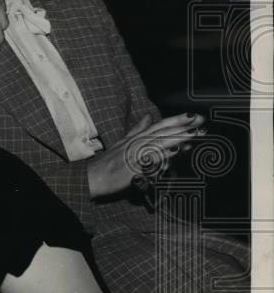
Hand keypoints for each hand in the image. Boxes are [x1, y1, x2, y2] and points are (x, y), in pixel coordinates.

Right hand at [87, 112, 206, 198]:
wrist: (91, 177)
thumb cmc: (107, 162)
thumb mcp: (122, 142)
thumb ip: (137, 130)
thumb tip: (149, 116)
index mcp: (135, 138)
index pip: (159, 125)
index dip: (177, 120)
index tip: (194, 116)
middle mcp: (136, 144)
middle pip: (162, 132)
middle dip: (183, 127)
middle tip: (202, 122)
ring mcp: (134, 156)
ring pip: (159, 144)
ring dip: (177, 139)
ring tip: (195, 135)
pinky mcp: (132, 169)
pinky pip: (149, 162)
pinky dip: (163, 156)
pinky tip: (175, 153)